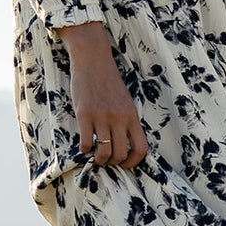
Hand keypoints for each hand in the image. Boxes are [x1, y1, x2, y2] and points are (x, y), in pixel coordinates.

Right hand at [56, 21, 148, 168]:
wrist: (93, 61)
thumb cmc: (109, 82)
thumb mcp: (125, 101)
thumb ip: (127, 121)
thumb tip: (126, 144)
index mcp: (132, 116)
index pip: (141, 148)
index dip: (133, 162)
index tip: (125, 164)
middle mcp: (119, 118)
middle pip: (120, 154)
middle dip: (113, 162)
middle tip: (106, 159)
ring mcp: (102, 117)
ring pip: (103, 153)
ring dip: (99, 159)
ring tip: (95, 155)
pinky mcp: (84, 114)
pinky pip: (86, 143)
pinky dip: (85, 149)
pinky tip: (85, 144)